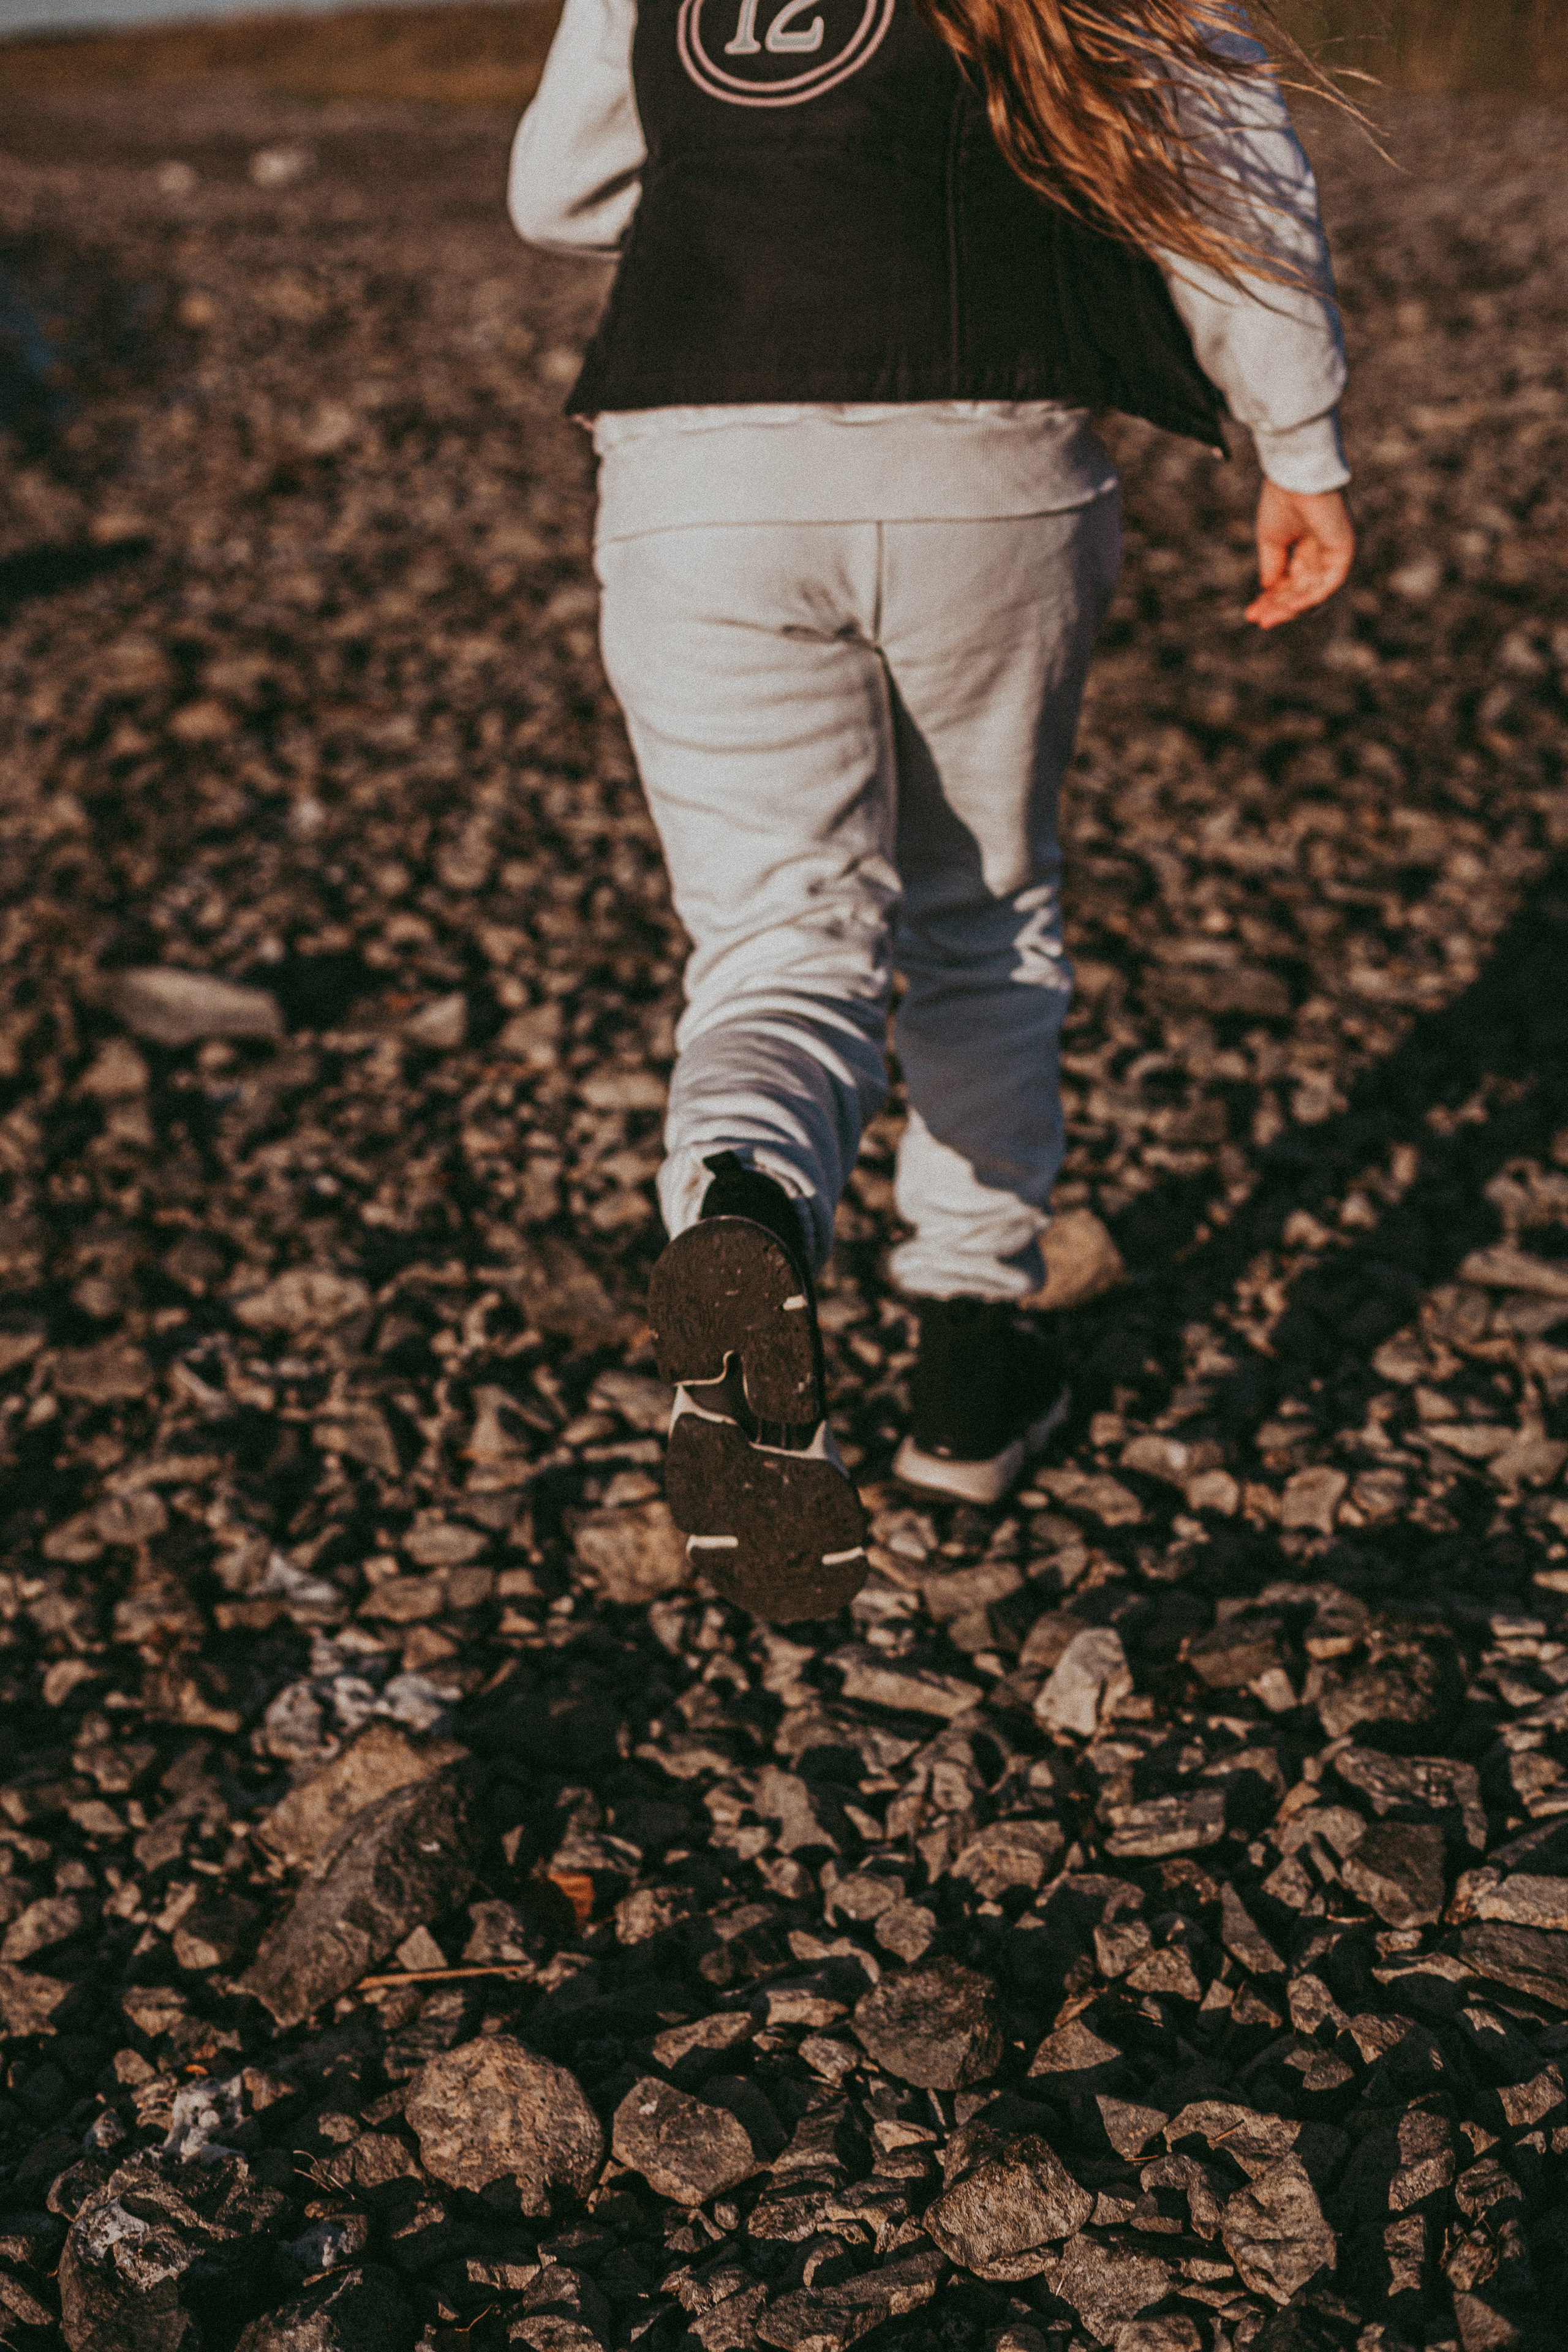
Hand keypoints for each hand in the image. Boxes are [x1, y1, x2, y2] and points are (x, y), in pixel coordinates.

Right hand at [1245, 482, 1354, 629]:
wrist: (1295, 477)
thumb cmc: (1282, 500)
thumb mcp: (1271, 540)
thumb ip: (1272, 565)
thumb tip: (1267, 588)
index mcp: (1306, 545)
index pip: (1290, 580)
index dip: (1271, 598)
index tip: (1251, 613)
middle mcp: (1322, 551)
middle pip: (1300, 588)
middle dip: (1278, 605)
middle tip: (1257, 620)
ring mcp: (1334, 552)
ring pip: (1313, 590)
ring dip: (1290, 607)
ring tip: (1268, 619)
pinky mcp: (1343, 551)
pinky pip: (1328, 584)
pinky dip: (1310, 597)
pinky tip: (1290, 608)